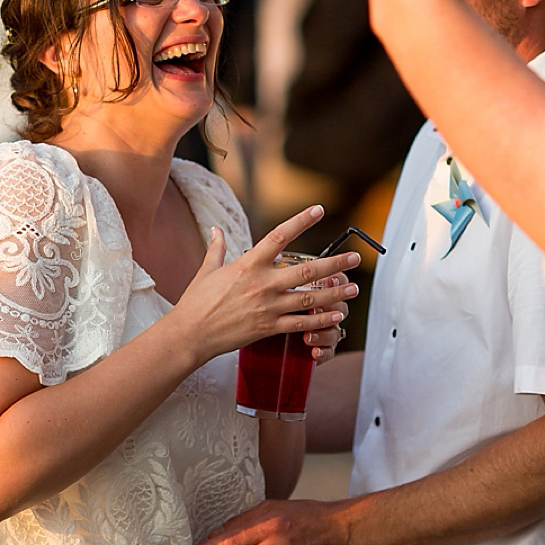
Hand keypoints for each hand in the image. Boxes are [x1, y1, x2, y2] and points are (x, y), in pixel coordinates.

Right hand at [171, 206, 358, 368]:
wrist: (190, 334)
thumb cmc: (196, 302)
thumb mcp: (207, 270)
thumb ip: (216, 248)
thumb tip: (215, 229)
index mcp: (248, 264)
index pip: (280, 235)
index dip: (301, 221)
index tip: (319, 210)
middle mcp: (262, 283)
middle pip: (307, 270)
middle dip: (334, 263)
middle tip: (355, 258)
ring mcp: (268, 307)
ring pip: (310, 298)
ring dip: (335, 292)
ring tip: (353, 288)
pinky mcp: (269, 328)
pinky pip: (301, 324)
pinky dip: (320, 320)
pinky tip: (336, 315)